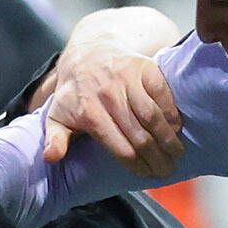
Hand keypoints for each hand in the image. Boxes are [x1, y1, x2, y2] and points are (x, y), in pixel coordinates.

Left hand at [35, 25, 182, 178]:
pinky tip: (176, 127)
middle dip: (156, 157)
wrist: (90, 52)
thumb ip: (54, 139)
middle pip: (139, 135)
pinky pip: (162, 93)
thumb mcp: (57, 115)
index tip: (147, 175)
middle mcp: (108, 95)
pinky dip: (171, 112)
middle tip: (167, 170)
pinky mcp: (144, 67)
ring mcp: (127, 79)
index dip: (136, 165)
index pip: (119, 147)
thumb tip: (51, 158)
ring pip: (153, 115)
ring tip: (176, 153)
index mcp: (89, 112)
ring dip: (168, 137)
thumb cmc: (75, 92)